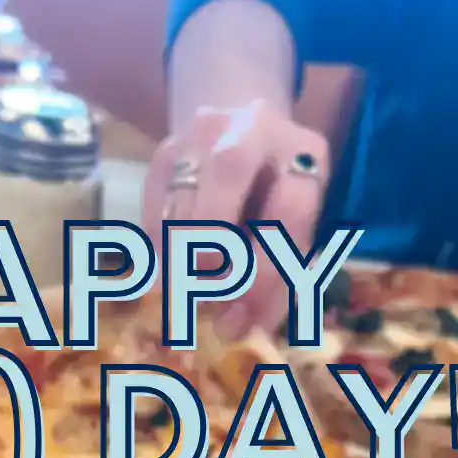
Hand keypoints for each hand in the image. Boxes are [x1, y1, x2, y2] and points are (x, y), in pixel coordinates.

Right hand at [143, 100, 331, 338]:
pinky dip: (159, 248)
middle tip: (203, 294)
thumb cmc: (276, 197)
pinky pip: (153, 208)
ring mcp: (203, 133)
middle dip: (212, 241)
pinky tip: (171, 269)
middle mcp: (254, 129)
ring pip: (182, 195)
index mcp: (304, 151)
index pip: (289, 210)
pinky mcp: (165, 149)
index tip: (242, 316)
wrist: (242, 134)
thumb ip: (278, 276)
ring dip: (180, 258)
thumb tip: (236, 329)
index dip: (266, 270)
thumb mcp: (291, 227)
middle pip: (229, 171)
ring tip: (185, 295)